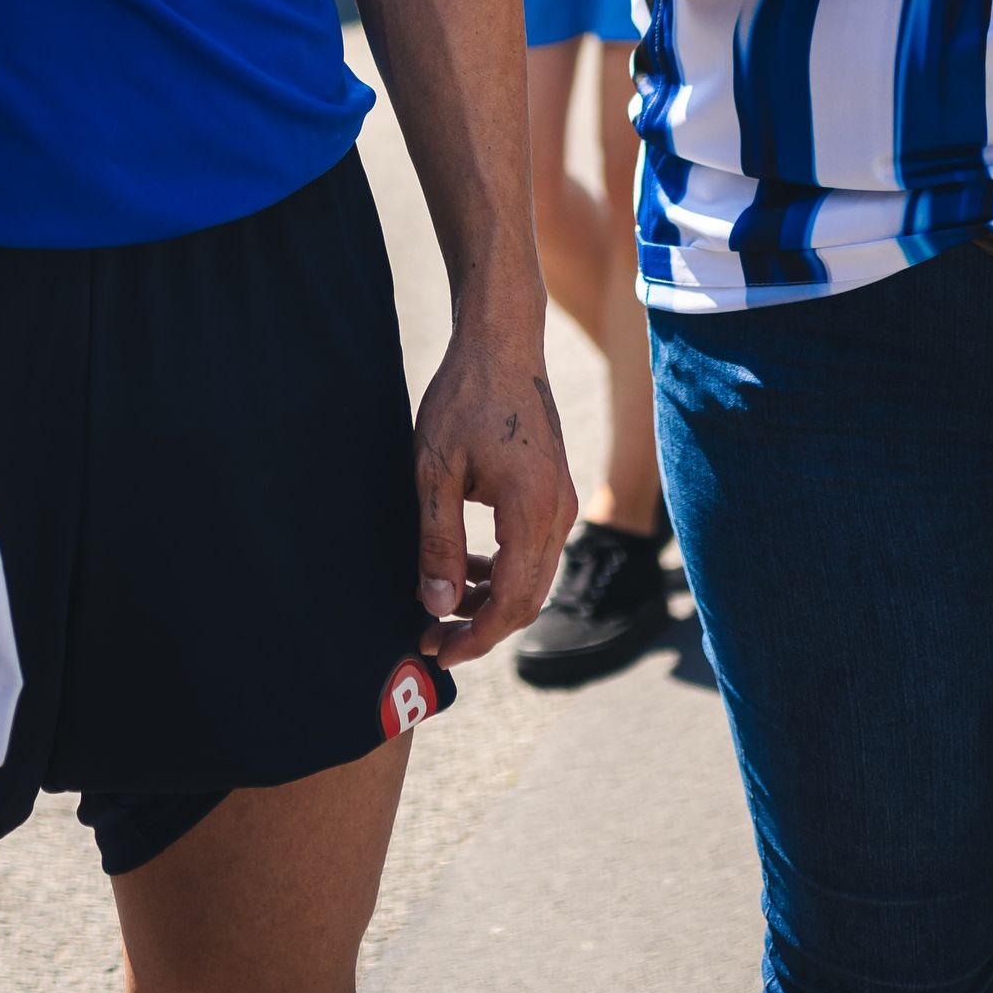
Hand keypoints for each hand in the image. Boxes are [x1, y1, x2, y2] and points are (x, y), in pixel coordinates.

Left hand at [410, 304, 577, 668]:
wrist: (502, 343)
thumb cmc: (465, 398)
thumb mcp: (436, 470)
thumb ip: (438, 542)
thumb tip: (438, 605)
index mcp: (533, 511)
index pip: (511, 602)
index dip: (474, 637)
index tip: (435, 649)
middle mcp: (559, 514)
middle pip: (527, 600)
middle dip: (480, 627)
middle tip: (431, 636)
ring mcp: (561, 503)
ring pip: (532, 579)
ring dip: (490, 600)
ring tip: (440, 603)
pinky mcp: (554, 493)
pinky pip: (534, 552)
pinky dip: (502, 571)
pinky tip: (467, 568)